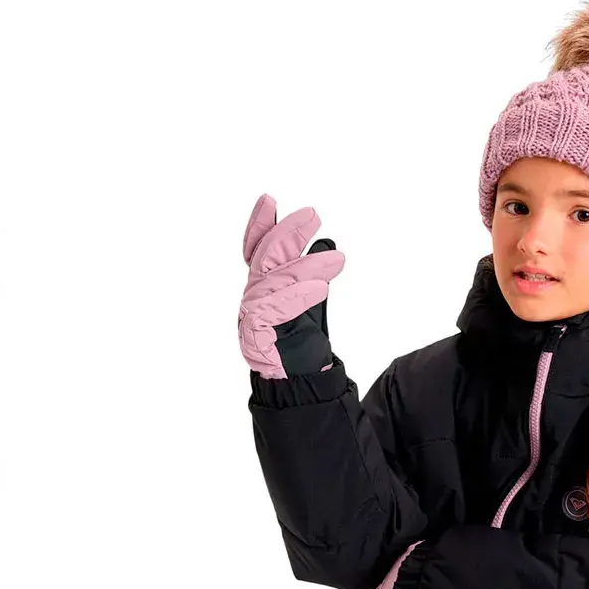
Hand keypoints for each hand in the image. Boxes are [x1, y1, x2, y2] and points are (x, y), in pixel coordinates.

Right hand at [239, 194, 345, 378]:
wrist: (296, 388)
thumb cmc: (300, 347)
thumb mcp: (310, 304)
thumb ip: (313, 275)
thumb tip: (325, 243)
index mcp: (262, 288)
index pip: (256, 251)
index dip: (260, 225)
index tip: (269, 200)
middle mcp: (253, 299)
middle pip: (265, 260)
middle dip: (287, 235)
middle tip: (313, 215)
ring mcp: (253, 318)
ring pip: (274, 283)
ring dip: (305, 267)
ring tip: (336, 259)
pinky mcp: (258, 337)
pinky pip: (276, 311)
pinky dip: (298, 297)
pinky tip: (320, 287)